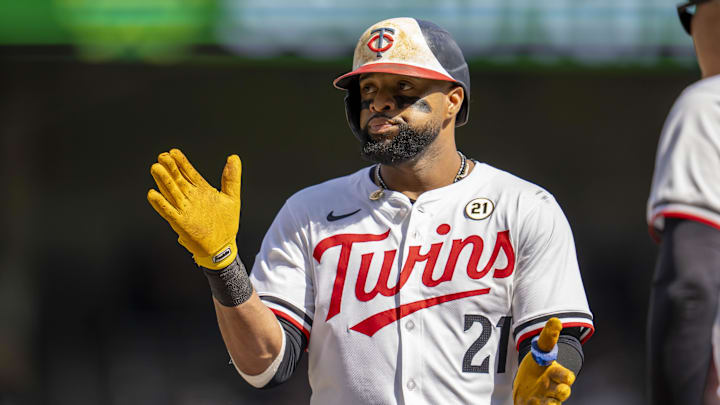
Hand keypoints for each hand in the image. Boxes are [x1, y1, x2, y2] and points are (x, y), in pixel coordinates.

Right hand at [147, 149, 241, 269]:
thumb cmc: (226, 223)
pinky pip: (168, 212)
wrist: (224, 246)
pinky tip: (153, 194)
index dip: (181, 163)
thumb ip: (232, 178)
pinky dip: (160, 204)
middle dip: (170, 168)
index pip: (189, 173)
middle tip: (163, 156)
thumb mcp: (232, 197)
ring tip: (156, 168)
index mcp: (201, 191)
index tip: (173, 152)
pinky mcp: (181, 223)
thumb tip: (233, 158)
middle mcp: (190, 198)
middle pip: (178, 180)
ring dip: (163, 181)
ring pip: (171, 192)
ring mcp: (185, 210)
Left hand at [513, 318, 574, 404]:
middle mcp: (555, 388)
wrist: (528, 386)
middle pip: (564, 392)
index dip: (564, 375)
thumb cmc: (536, 367)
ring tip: (539, 398)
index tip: (558, 373)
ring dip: (548, 401)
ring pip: (553, 403)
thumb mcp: (540, 350)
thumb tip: (556, 320)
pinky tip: (533, 403)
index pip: (567, 376)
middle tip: (551, 386)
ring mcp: (547, 398)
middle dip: (560, 390)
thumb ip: (548, 336)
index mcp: (556, 373)